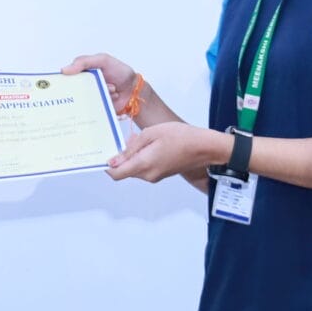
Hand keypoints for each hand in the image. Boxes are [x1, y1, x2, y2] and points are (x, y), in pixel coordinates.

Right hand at [62, 52, 138, 108]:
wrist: (134, 89)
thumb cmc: (120, 72)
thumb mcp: (102, 60)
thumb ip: (84, 62)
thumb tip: (64, 70)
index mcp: (83, 73)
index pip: (66, 76)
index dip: (63, 79)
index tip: (63, 82)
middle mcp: (84, 86)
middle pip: (72, 90)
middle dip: (81, 88)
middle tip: (94, 84)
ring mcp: (90, 97)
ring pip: (83, 99)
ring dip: (99, 92)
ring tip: (112, 87)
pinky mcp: (96, 108)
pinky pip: (92, 108)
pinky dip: (104, 100)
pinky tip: (113, 95)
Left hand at [107, 121, 228, 182]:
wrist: (205, 147)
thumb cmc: (181, 137)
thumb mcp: (151, 134)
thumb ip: (130, 147)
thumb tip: (113, 160)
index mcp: (143, 165)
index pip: (116, 174)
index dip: (107, 165)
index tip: (106, 152)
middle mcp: (148, 175)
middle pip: (125, 170)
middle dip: (122, 156)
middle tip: (129, 138)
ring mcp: (156, 176)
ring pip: (135, 168)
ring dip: (133, 155)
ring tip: (143, 138)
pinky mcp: (162, 174)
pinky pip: (145, 167)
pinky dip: (143, 157)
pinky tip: (151, 143)